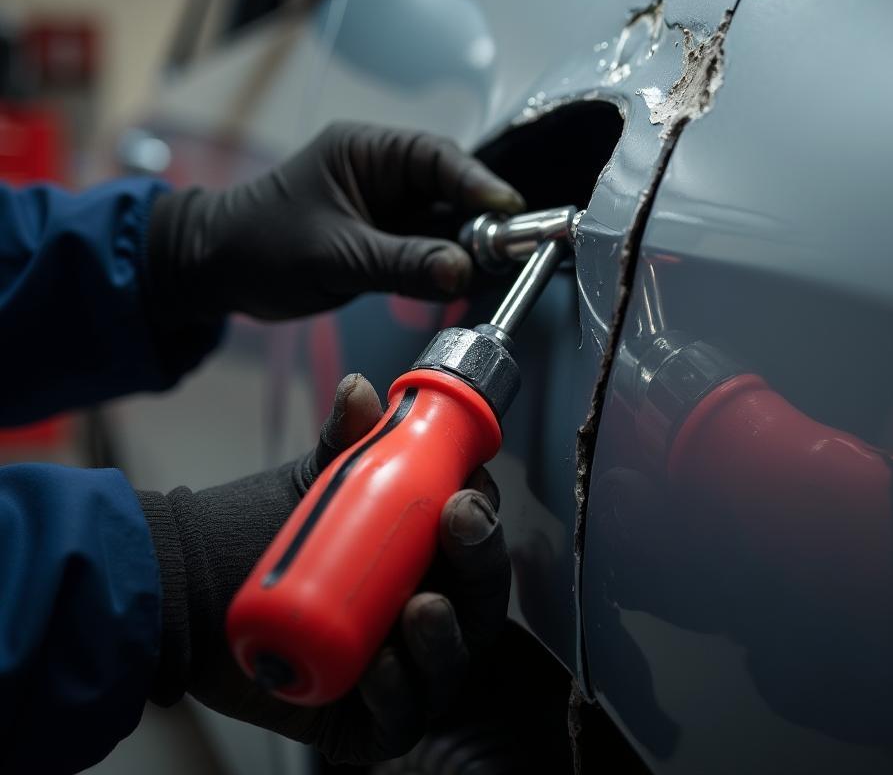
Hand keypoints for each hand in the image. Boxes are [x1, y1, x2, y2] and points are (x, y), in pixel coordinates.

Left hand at [136, 374, 510, 763]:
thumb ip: (344, 438)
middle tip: (458, 524)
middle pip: (477, 598)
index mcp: (429, 555)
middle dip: (479, 563)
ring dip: (445, 637)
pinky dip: (399, 694)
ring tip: (423, 607)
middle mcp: (426, 611)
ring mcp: (404, 668)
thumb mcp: (321, 485)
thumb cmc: (273, 533)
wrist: (194, 591)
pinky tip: (382, 669)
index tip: (467, 490)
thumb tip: (359, 389)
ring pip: (449, 662)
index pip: (475, 537)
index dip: (483, 516)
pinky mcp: (370, 720)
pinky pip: (401, 717)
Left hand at [145, 123, 524, 324]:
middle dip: (479, 218)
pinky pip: (426, 249)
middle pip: (450, 189)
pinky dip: (445, 265)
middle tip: (509, 247)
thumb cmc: (260, 244)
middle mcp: (383, 174)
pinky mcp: (384, 241)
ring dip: (465, 245)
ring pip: (443, 222)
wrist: (215, 272)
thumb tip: (461, 271)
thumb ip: (401, 263)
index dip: (477, 183)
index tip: (508, 209)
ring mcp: (386, 209)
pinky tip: (463, 280)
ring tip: (492, 268)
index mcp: (367, 151)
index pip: (437, 158)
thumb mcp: (335, 254)